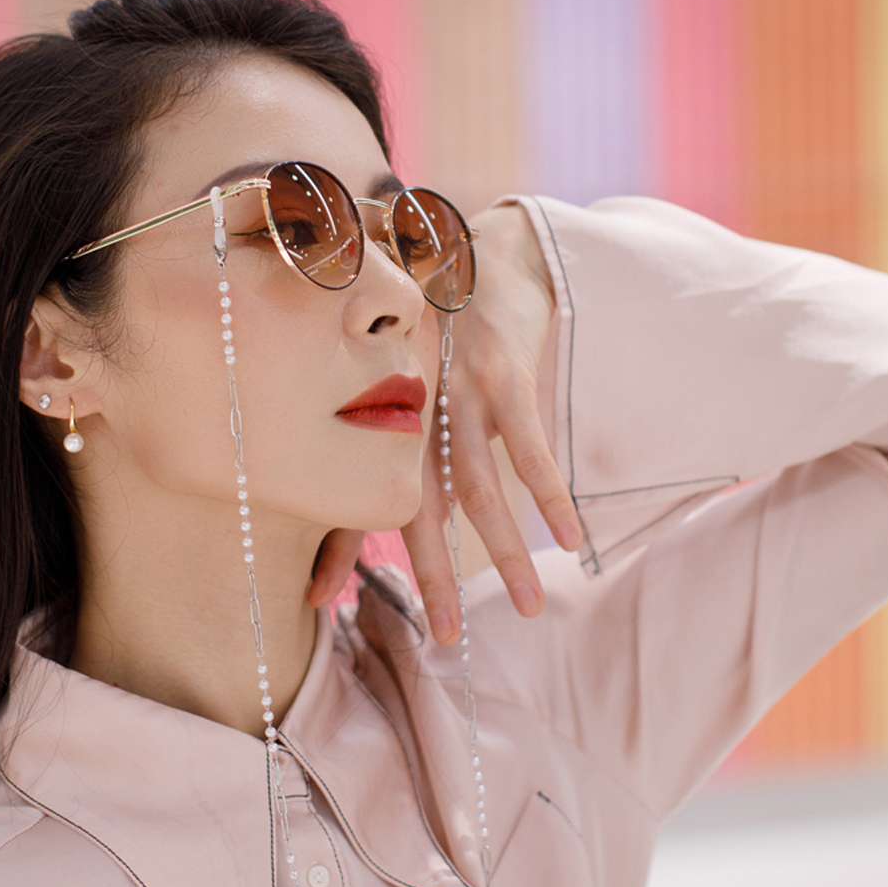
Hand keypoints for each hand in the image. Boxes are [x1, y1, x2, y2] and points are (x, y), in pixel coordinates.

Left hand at [308, 201, 580, 642]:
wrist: (475, 248)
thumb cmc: (428, 326)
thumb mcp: (397, 381)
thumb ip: (380, 442)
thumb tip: (363, 490)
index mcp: (378, 418)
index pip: (352, 491)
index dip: (335, 548)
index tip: (318, 603)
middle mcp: (409, 411)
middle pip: (419, 509)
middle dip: (432, 576)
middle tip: (448, 638)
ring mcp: (457, 393)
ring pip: (480, 489)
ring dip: (505, 554)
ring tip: (530, 606)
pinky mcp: (505, 373)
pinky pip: (532, 447)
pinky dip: (550, 496)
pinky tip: (569, 539)